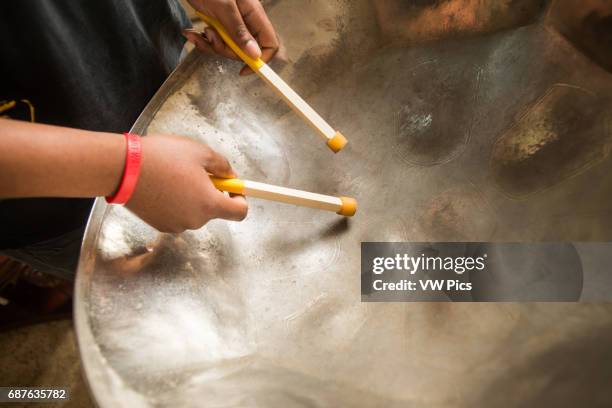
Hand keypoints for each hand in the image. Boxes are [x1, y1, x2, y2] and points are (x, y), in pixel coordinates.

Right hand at [126, 134, 247, 232]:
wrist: (123, 168)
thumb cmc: (162, 157)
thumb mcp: (200, 152)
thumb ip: (223, 166)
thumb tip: (231, 176)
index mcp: (209, 204)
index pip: (240, 212)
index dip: (240, 199)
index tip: (232, 188)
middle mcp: (195, 220)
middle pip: (214, 210)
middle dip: (210, 193)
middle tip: (197, 173)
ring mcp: (176, 225)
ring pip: (194, 212)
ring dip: (192, 198)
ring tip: (175, 177)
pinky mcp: (159, 225)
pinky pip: (177, 215)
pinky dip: (176, 204)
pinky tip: (163, 186)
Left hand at [185, 0, 279, 74]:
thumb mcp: (224, 7)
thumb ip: (239, 31)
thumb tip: (255, 55)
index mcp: (254, 14)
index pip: (269, 43)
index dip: (260, 59)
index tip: (244, 69)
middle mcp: (246, 21)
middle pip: (245, 50)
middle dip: (226, 49)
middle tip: (211, 36)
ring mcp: (232, 23)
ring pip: (228, 48)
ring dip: (212, 45)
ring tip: (201, 31)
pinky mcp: (218, 24)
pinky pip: (215, 41)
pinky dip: (203, 40)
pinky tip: (191, 32)